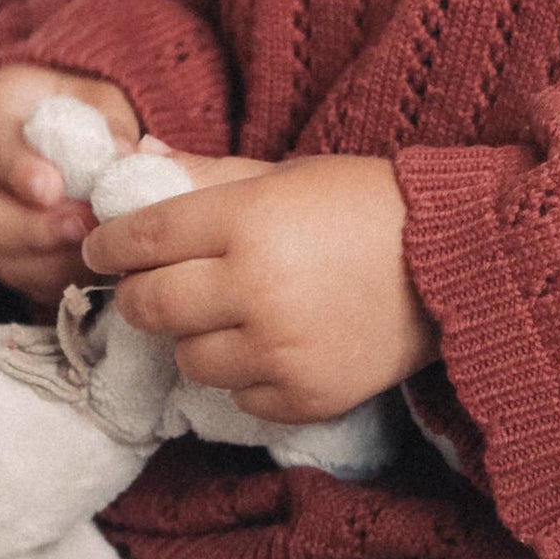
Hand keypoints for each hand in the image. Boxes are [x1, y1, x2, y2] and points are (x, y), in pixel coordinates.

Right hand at [0, 63, 140, 309]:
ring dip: (51, 262)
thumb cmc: (73, 111)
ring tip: (100, 251)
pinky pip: (22, 281)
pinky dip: (58, 281)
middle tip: (83, 227)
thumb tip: (130, 154)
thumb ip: (109, 123)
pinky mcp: (2, 254)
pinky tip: (95, 271)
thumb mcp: (93, 98)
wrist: (46, 131)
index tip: (51, 189)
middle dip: (33, 229)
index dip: (17, 169)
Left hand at [81, 150, 440, 423]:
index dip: (109, 244)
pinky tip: (274, 343)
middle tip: (153, 286)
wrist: (457, 261)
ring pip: (188, 359)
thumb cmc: (369, 205)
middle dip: (139, 295)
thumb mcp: (287, 174)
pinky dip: (244, 374)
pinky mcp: (304, 397)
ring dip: (196, 337)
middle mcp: (256, 289)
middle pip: (149, 306)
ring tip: (230, 314)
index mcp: (248, 222)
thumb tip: (139, 161)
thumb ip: (208, 173)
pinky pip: (238, 397)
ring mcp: (280, 351)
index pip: (142, 238)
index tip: (102, 248)